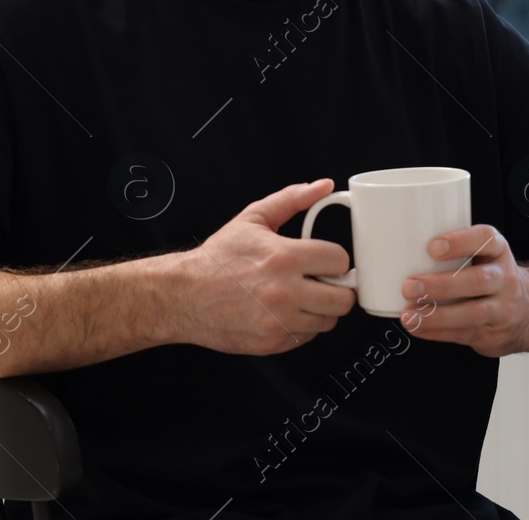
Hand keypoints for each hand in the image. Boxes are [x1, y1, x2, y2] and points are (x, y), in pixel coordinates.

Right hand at [173, 179, 355, 355]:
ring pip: (328, 322)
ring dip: (321, 309)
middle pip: (343, 299)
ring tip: (301, 296)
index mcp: (284, 257)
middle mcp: (284, 292)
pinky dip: (302, 326)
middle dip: (338, 288)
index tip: (328, 261)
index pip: (340, 261)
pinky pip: (307, 337)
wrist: (185, 295)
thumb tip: (322, 186)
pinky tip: (285, 312)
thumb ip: (292, 199)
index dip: (337, 259)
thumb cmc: (217, 259)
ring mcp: (279, 321)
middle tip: (323, 281)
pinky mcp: (273, 343)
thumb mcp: (253, 218)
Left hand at [399, 225, 528, 357]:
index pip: (485, 240)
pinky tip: (418, 327)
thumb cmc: (494, 278)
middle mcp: (504, 279)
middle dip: (441, 285)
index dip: (460, 242)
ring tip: (409, 314)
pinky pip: (464, 334)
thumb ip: (457, 251)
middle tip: (410, 286)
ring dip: (436, 315)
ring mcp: (501, 309)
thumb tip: (407, 249)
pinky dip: (436, 332)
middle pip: (478, 281)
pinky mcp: (492, 334)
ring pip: (472, 313)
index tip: (433, 247)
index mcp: (498, 252)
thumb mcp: (485, 256)